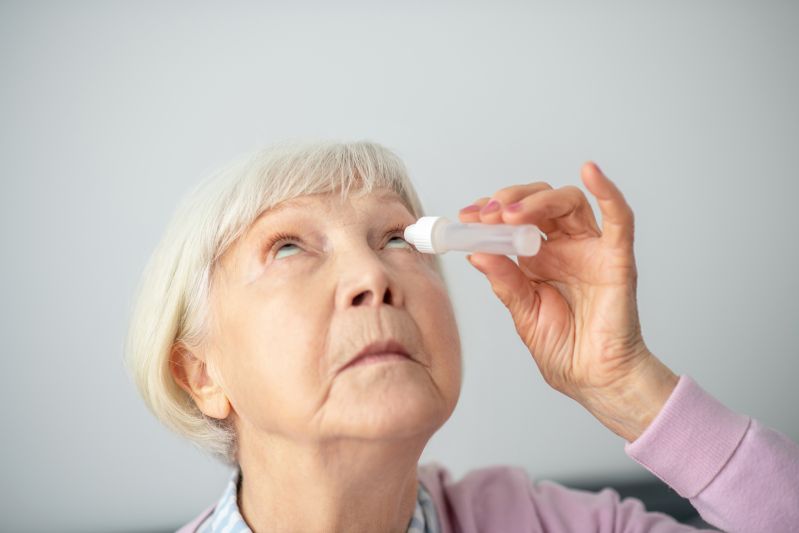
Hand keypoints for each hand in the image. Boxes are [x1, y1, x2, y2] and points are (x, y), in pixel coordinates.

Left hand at [459, 162, 677, 440]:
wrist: (593, 380)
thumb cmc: (564, 350)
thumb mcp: (523, 313)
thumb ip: (504, 281)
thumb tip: (476, 252)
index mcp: (538, 258)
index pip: (514, 220)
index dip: (490, 212)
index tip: (465, 216)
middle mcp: (564, 246)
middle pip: (539, 203)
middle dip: (508, 202)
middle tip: (485, 215)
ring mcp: (591, 249)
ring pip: (568, 203)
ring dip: (536, 201)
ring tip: (509, 215)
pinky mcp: (616, 259)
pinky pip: (619, 218)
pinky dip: (608, 191)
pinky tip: (591, 172)